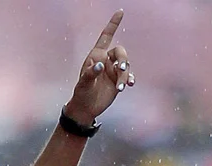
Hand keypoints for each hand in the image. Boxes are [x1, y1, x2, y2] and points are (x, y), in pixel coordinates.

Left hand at [64, 10, 134, 124]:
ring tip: (120, 87)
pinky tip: (129, 85)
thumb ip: (91, 74)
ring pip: (126, 66)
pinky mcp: (118, 80)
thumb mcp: (83, 83)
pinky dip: (129, 79)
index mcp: (95, 56)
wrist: (86, 108)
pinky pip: (129, 75)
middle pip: (121, 52)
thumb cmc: (81, 93)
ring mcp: (113, 70)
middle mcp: (106, 60)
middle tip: (122, 69)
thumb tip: (100, 65)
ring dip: (125, 75)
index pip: (106, 37)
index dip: (113, 24)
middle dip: (123, 59)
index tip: (120, 12)